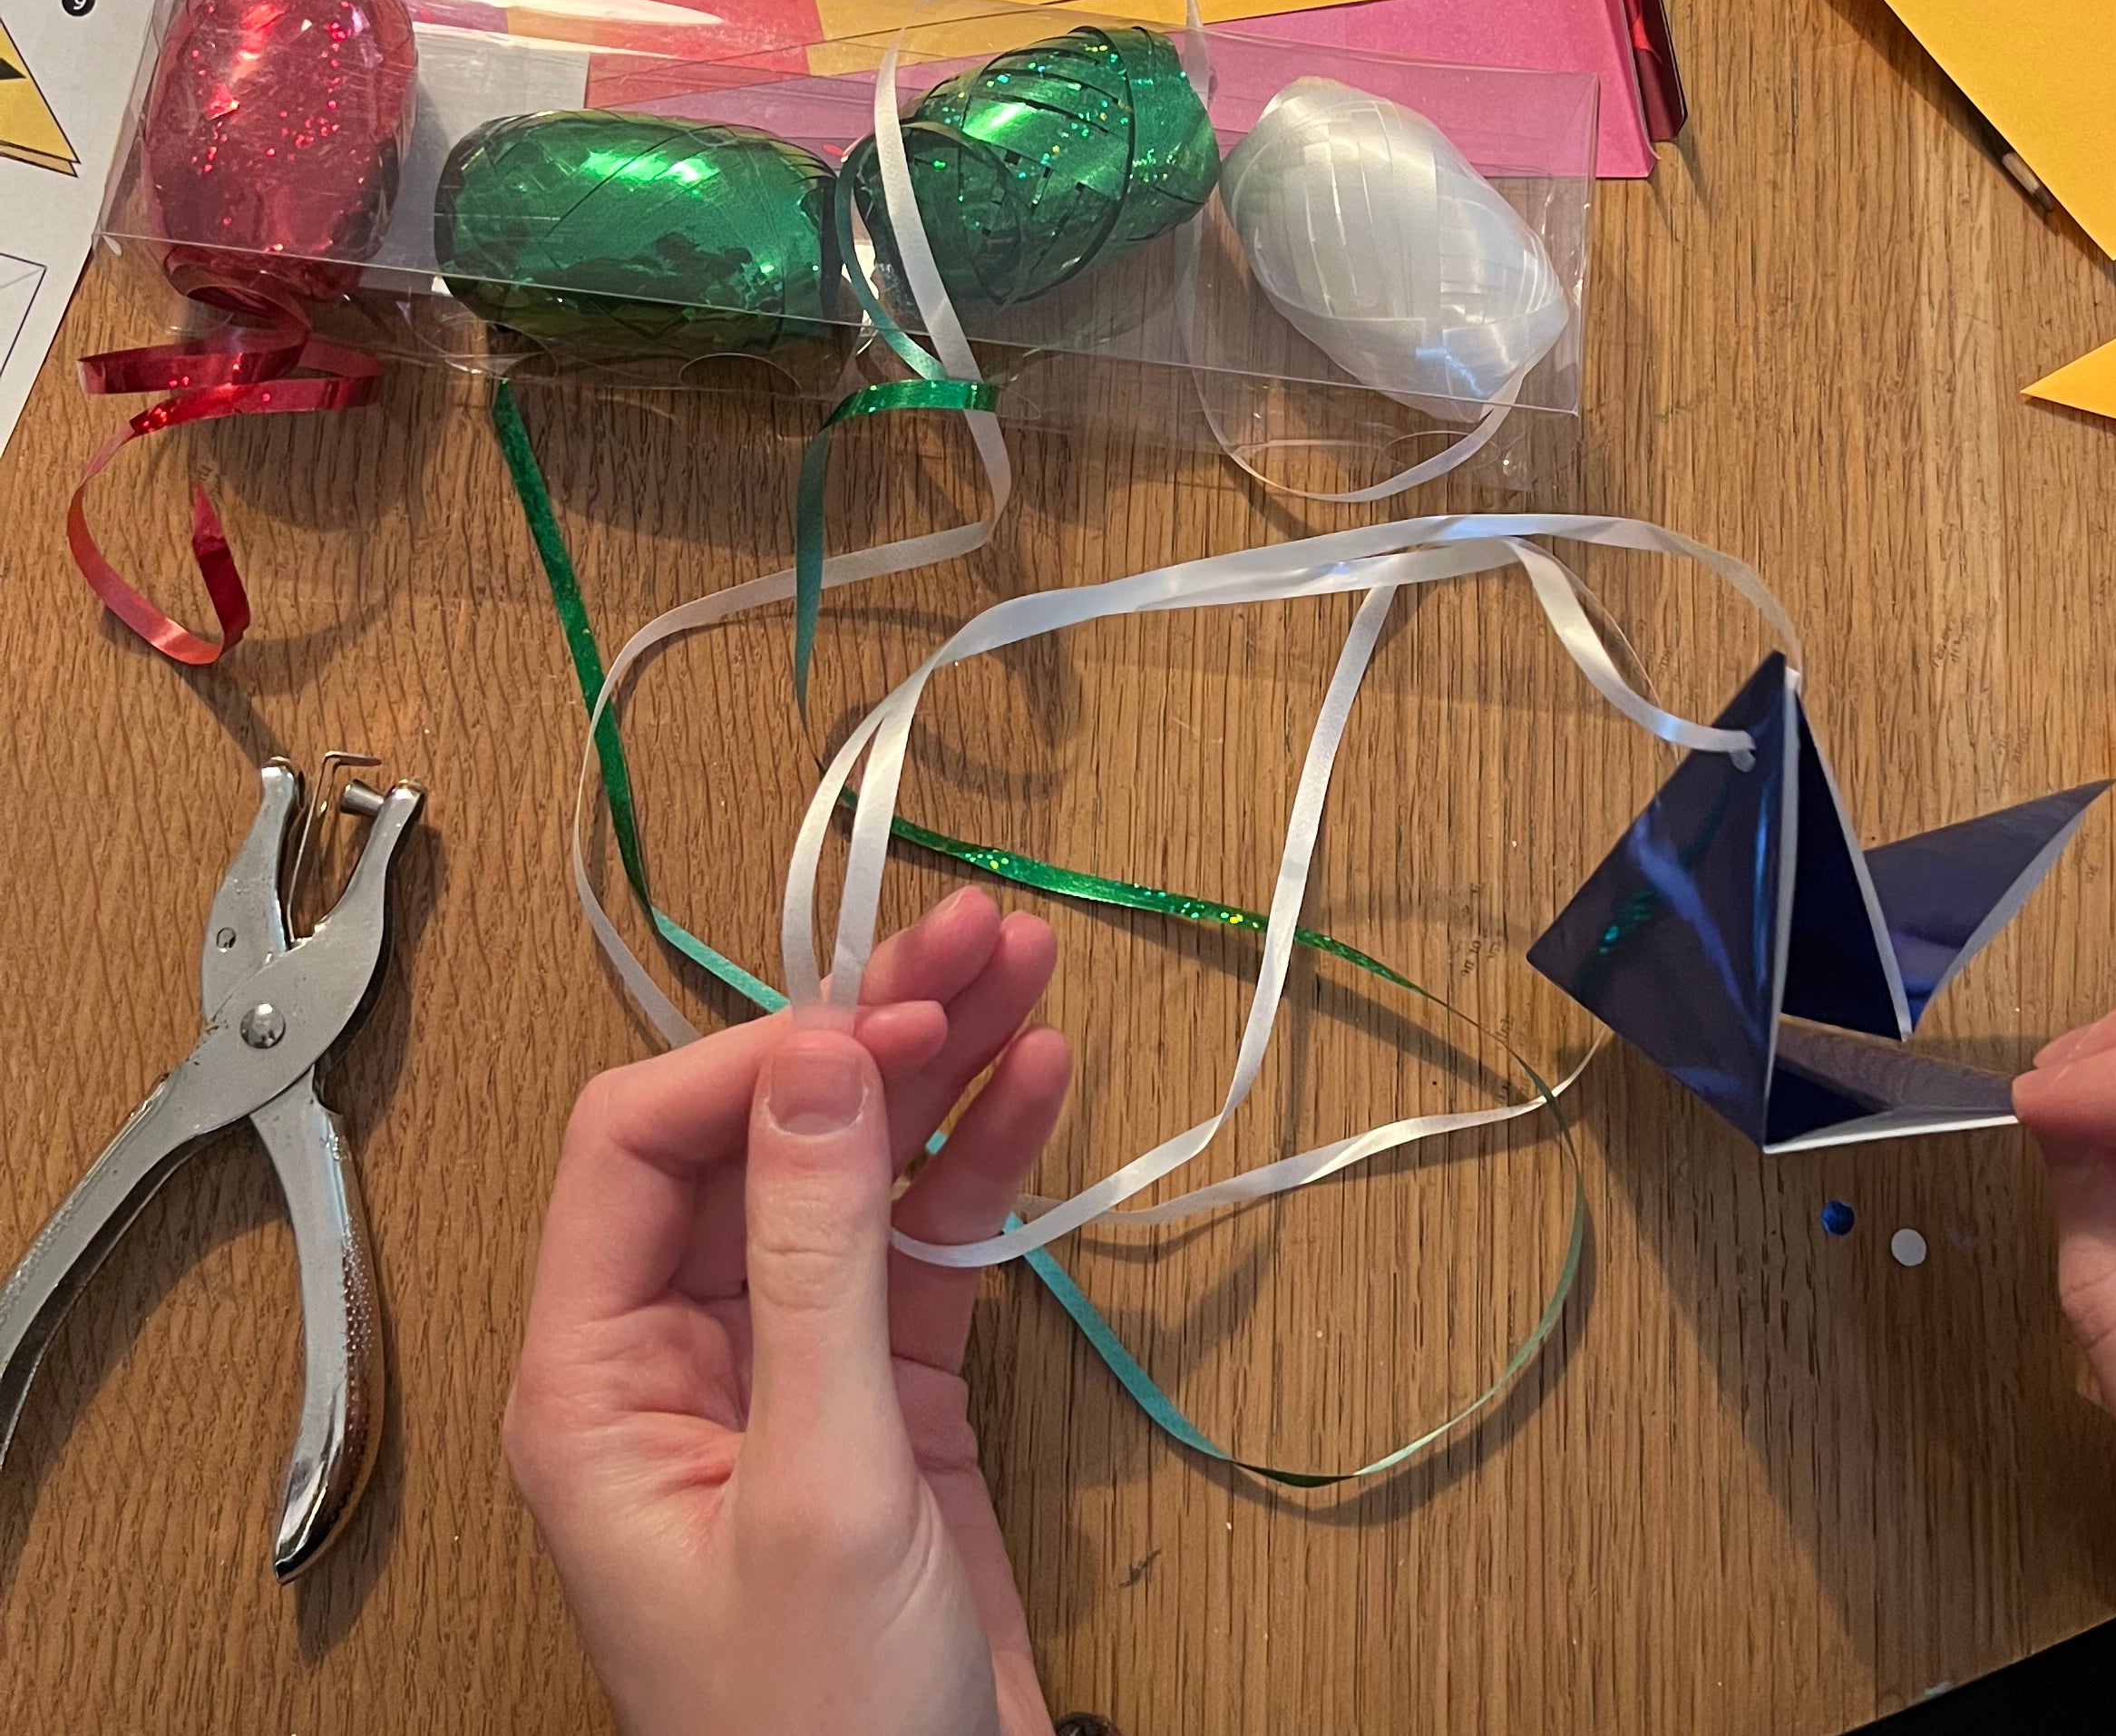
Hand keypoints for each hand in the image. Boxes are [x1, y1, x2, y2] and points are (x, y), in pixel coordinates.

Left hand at [505, 887, 1070, 1735]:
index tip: (881, 1021)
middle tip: (972, 938)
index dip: (761, 1061)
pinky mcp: (885, 1394)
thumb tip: (814, 1061)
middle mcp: (681, 1351)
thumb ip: (817, 1257)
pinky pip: (928, 1242)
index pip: (643, 1144)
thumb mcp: (818, 1480)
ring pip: (857, 1170)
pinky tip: (1040, 1083)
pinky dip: (985, 1161)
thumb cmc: (820, 1730)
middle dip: (867, 1027)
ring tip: (1026, 973)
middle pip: (761, 1131)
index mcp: (597, 1378)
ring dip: (942, 1069)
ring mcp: (791, 1364)